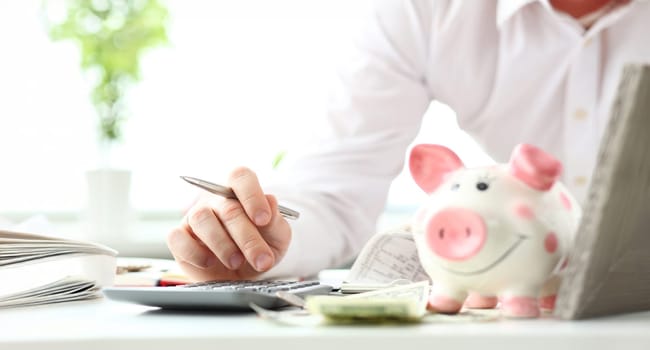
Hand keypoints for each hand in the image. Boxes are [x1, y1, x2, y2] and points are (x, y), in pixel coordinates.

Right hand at [166, 167, 291, 280]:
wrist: (243, 275)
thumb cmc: (259, 248)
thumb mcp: (277, 238)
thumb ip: (276, 222)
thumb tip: (270, 202)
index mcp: (240, 192)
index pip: (241, 177)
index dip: (252, 195)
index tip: (264, 219)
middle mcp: (215, 200)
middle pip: (228, 208)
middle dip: (247, 238)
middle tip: (261, 260)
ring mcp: (194, 217)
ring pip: (201, 219)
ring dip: (222, 245)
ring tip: (236, 262)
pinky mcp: (179, 237)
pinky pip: (177, 238)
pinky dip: (195, 253)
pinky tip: (209, 262)